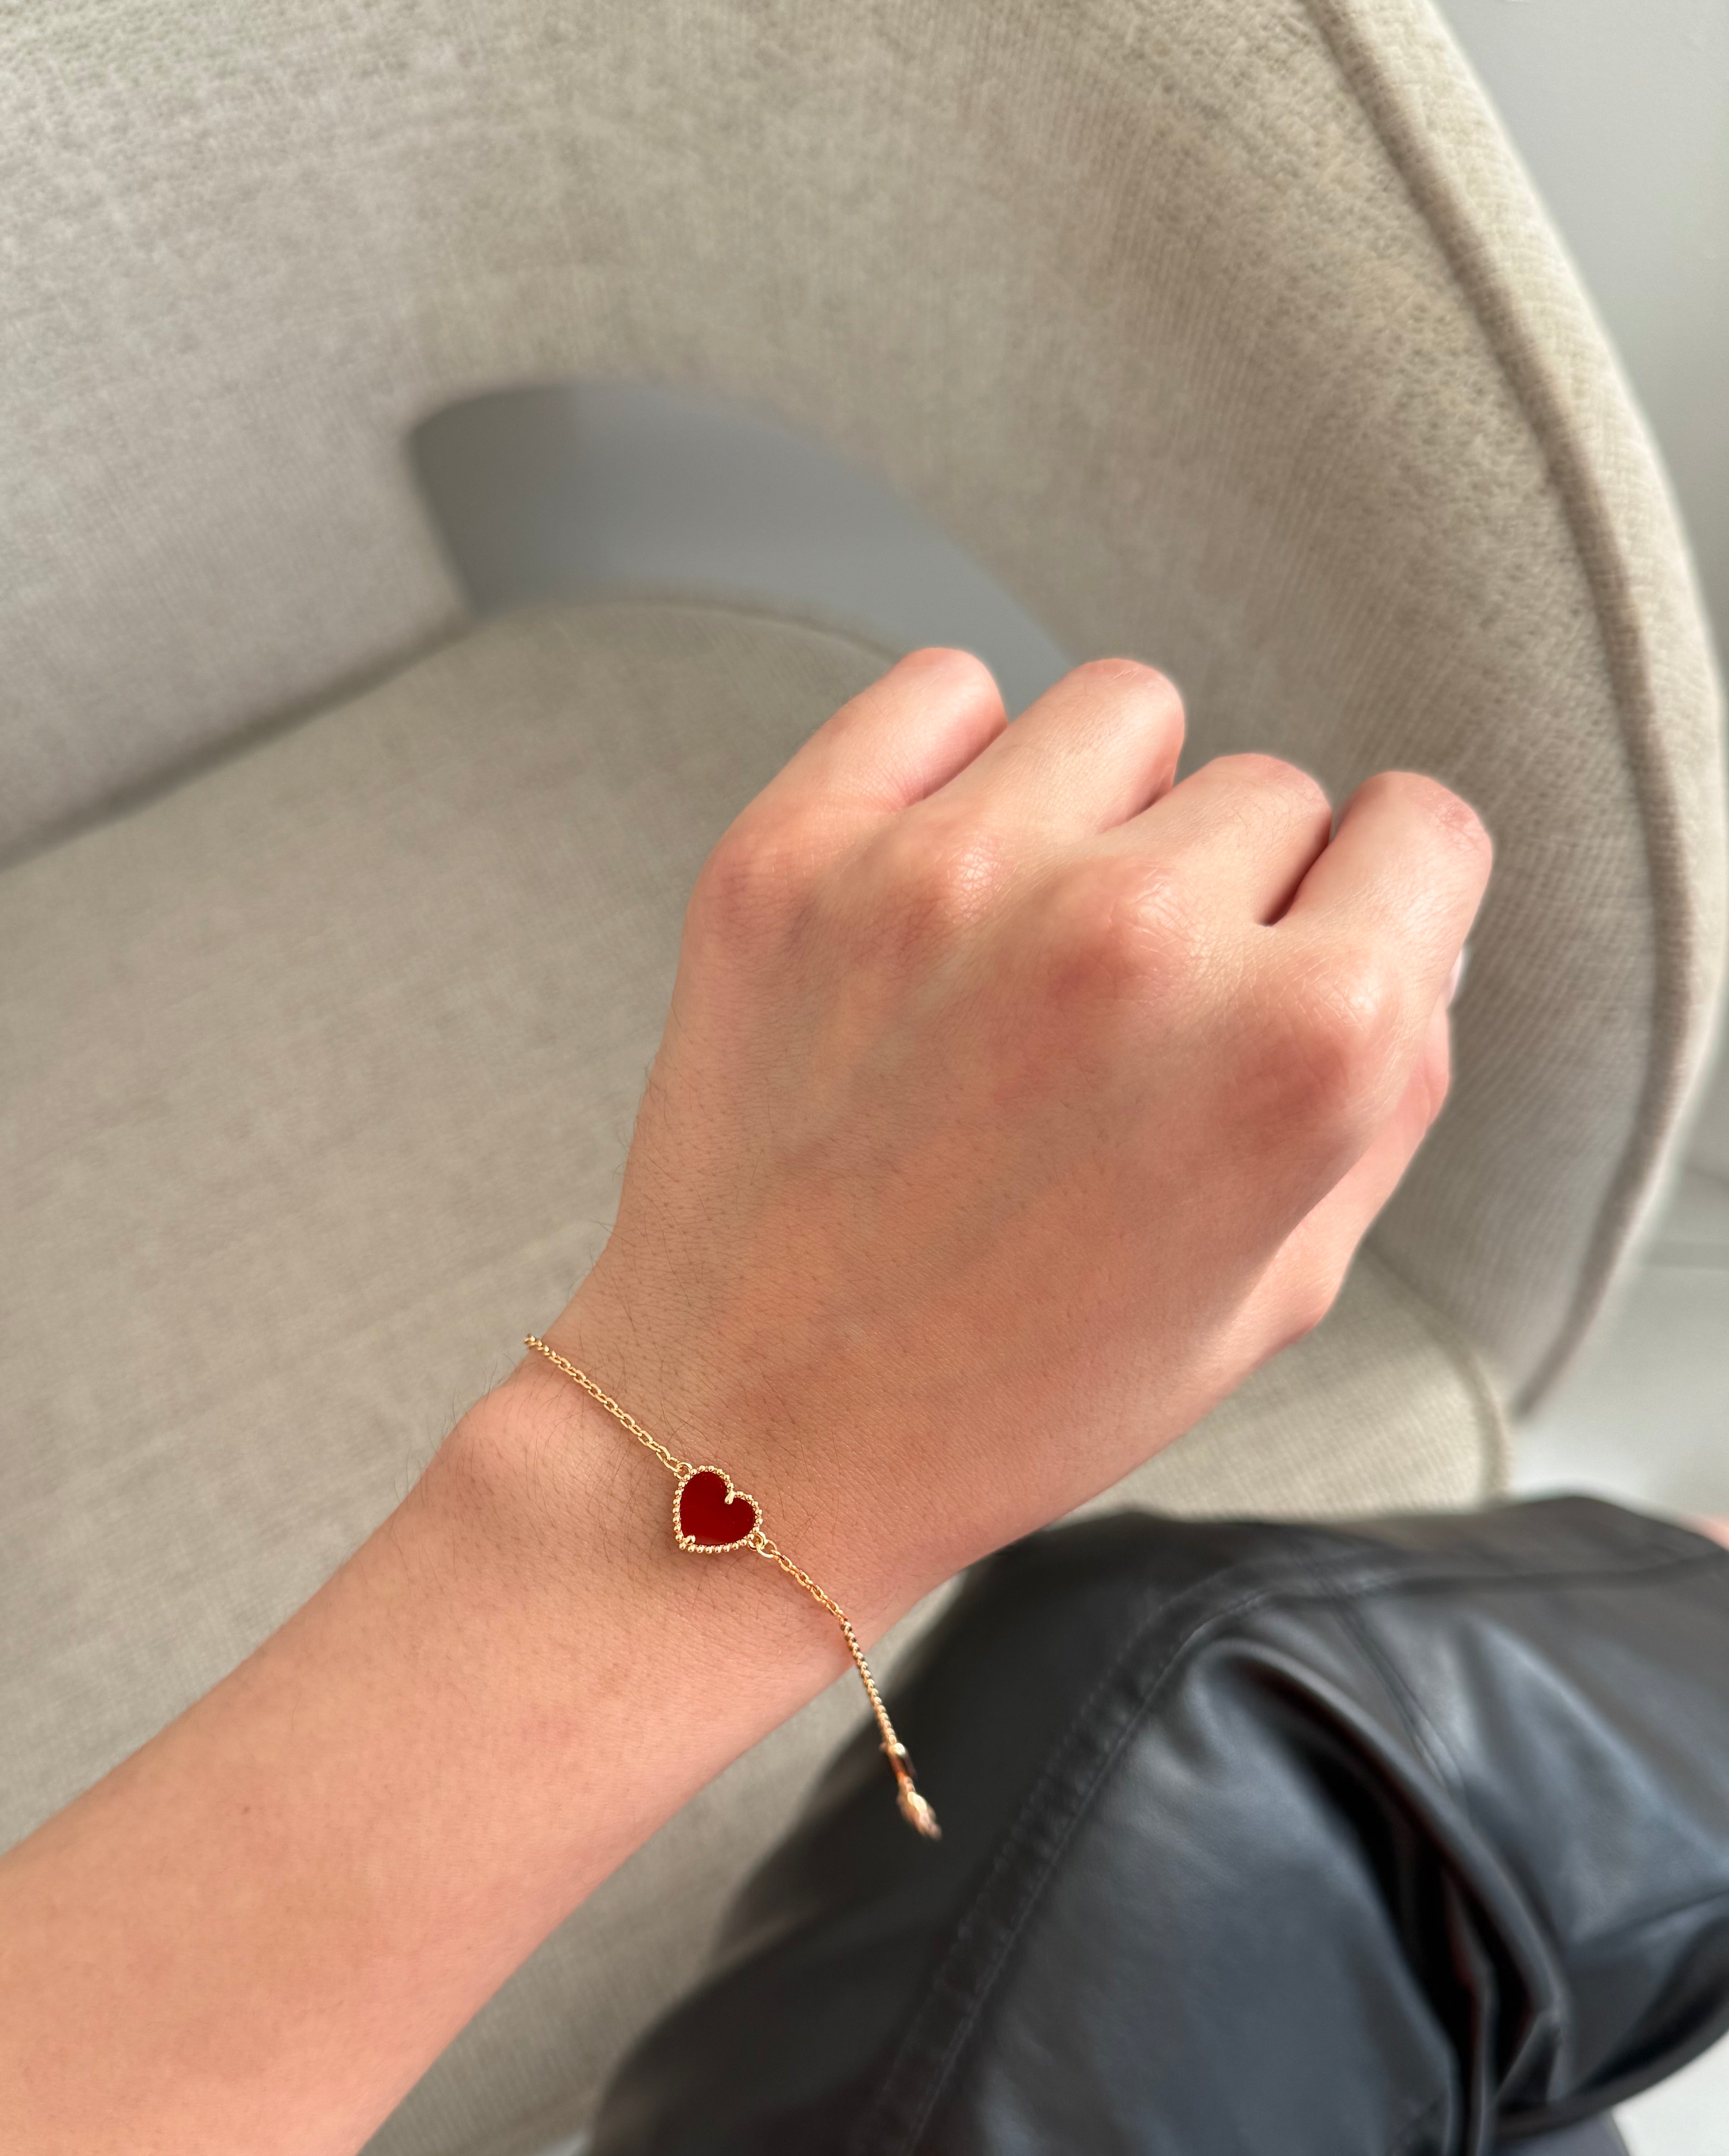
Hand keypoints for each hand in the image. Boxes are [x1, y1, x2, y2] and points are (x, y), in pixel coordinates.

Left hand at [555, 650, 1488, 1622]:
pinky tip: (933, 898)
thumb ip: (1385, 1087)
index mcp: (1296, 1048)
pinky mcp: (796, 857)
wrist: (755, 1443)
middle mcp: (1139, 935)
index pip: (1423, 833)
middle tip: (1119, 1038)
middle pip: (1266, 791)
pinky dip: (953, 764)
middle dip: (1222, 899)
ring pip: (1120, 714)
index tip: (1298, 959)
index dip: (1368, 909)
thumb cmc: (1014, 1392)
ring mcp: (952, 881)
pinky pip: (942, 689)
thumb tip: (1406, 931)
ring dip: (1101, 815)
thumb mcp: (1278, 1288)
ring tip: (1026, 958)